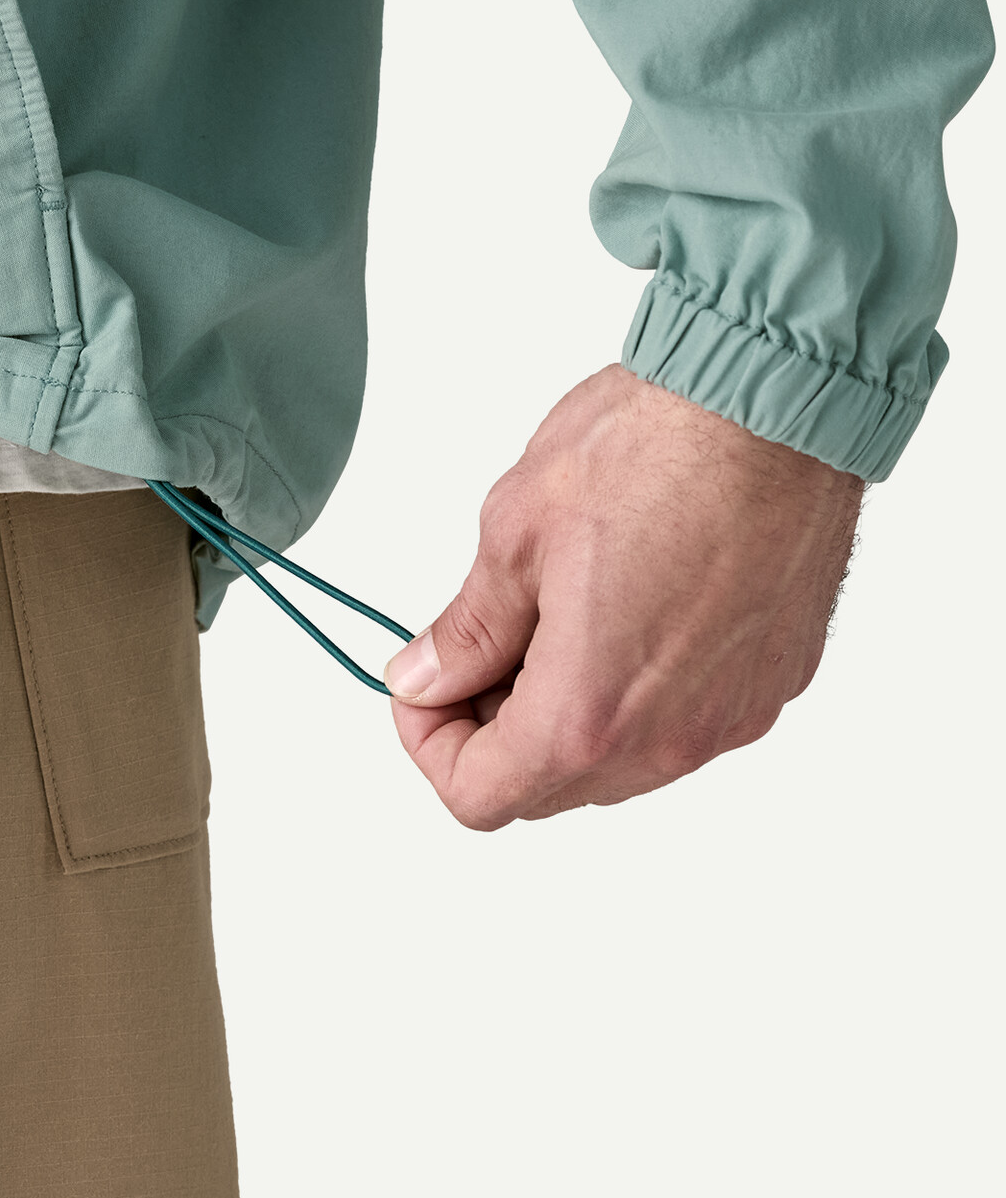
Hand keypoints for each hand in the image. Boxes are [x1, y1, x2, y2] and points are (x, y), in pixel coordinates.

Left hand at [384, 365, 862, 830]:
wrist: (775, 401)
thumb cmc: (648, 451)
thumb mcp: (514, 537)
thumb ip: (466, 632)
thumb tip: (422, 680)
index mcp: (588, 714)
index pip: (479, 797)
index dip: (429, 744)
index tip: (422, 685)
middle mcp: (669, 740)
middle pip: (549, 789)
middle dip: (492, 731)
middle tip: (477, 648)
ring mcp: (731, 717)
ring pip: (619, 764)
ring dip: (565, 715)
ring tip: (551, 619)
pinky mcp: (774, 682)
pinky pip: (683, 724)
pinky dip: (634, 692)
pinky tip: (621, 610)